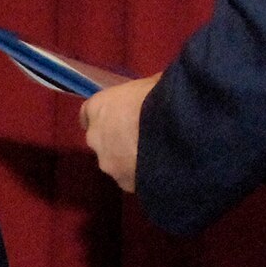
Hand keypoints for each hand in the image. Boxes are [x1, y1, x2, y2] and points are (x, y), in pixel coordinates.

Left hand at [80, 73, 158, 192]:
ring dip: (127, 159)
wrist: (178, 132)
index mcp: (98, 108)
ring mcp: (108, 164)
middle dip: (115, 139)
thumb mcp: (154, 82)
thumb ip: (145, 89)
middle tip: (140, 136)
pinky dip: (141, 175)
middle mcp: (95, 138)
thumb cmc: (162, 98)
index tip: (116, 116)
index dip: (103, 115)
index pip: (88, 113)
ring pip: (114, 162)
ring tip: (153, 156)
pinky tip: (159, 169)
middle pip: (100, 140)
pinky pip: (130, 179)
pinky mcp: (124, 184)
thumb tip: (156, 87)